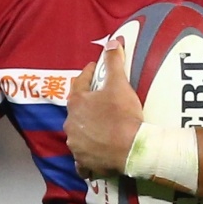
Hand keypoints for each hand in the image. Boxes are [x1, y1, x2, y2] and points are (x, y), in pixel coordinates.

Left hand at [64, 34, 143, 179]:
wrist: (132, 148)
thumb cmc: (123, 115)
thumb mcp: (119, 84)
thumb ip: (113, 62)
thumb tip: (112, 41)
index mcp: (76, 103)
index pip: (80, 82)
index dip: (88, 74)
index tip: (95, 70)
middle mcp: (70, 124)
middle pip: (77, 110)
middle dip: (86, 105)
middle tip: (101, 102)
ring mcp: (76, 145)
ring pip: (78, 134)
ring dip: (86, 131)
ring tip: (100, 128)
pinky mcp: (84, 162)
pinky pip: (82, 160)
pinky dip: (86, 156)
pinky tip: (94, 154)